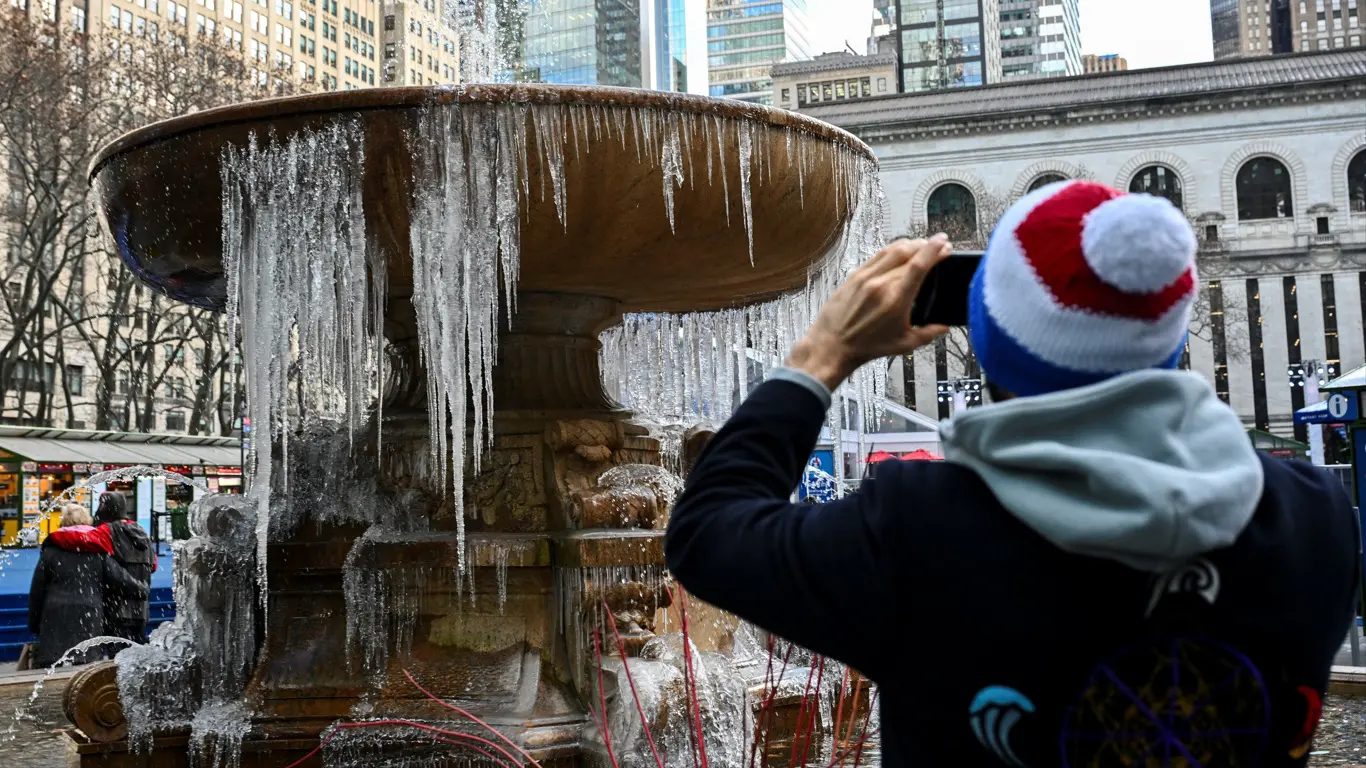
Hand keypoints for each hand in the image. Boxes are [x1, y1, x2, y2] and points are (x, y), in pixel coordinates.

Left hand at [785, 235, 952, 390]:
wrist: (833, 345)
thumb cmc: (866, 346)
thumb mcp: (904, 344)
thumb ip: (928, 333)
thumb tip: (944, 327)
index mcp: (896, 300)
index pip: (919, 265)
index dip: (934, 250)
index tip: (945, 243)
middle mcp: (880, 284)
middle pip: (908, 253)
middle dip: (927, 246)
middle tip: (938, 246)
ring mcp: (865, 277)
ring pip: (892, 250)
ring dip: (910, 244)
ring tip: (922, 245)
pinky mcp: (854, 276)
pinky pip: (877, 255)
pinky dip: (892, 250)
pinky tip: (899, 252)